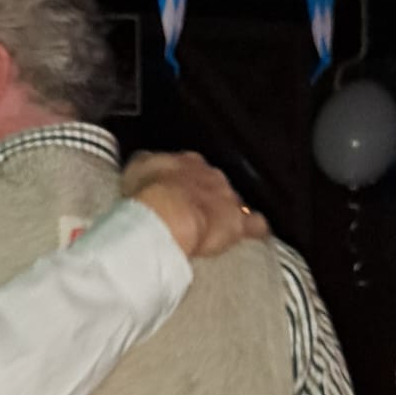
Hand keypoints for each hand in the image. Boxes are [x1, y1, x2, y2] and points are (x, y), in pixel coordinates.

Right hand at [122, 151, 268, 259]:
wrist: (167, 215)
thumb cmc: (149, 193)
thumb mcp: (137, 168)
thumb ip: (145, 164)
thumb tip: (145, 163)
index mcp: (187, 163)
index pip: (191, 166)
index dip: (186, 180)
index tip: (179, 189)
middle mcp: (211, 177)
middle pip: (214, 183)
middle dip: (208, 195)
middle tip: (196, 210)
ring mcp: (227, 199)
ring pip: (234, 201)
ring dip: (229, 210)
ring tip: (222, 224)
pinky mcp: (238, 223)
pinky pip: (255, 224)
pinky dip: (257, 228)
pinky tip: (258, 231)